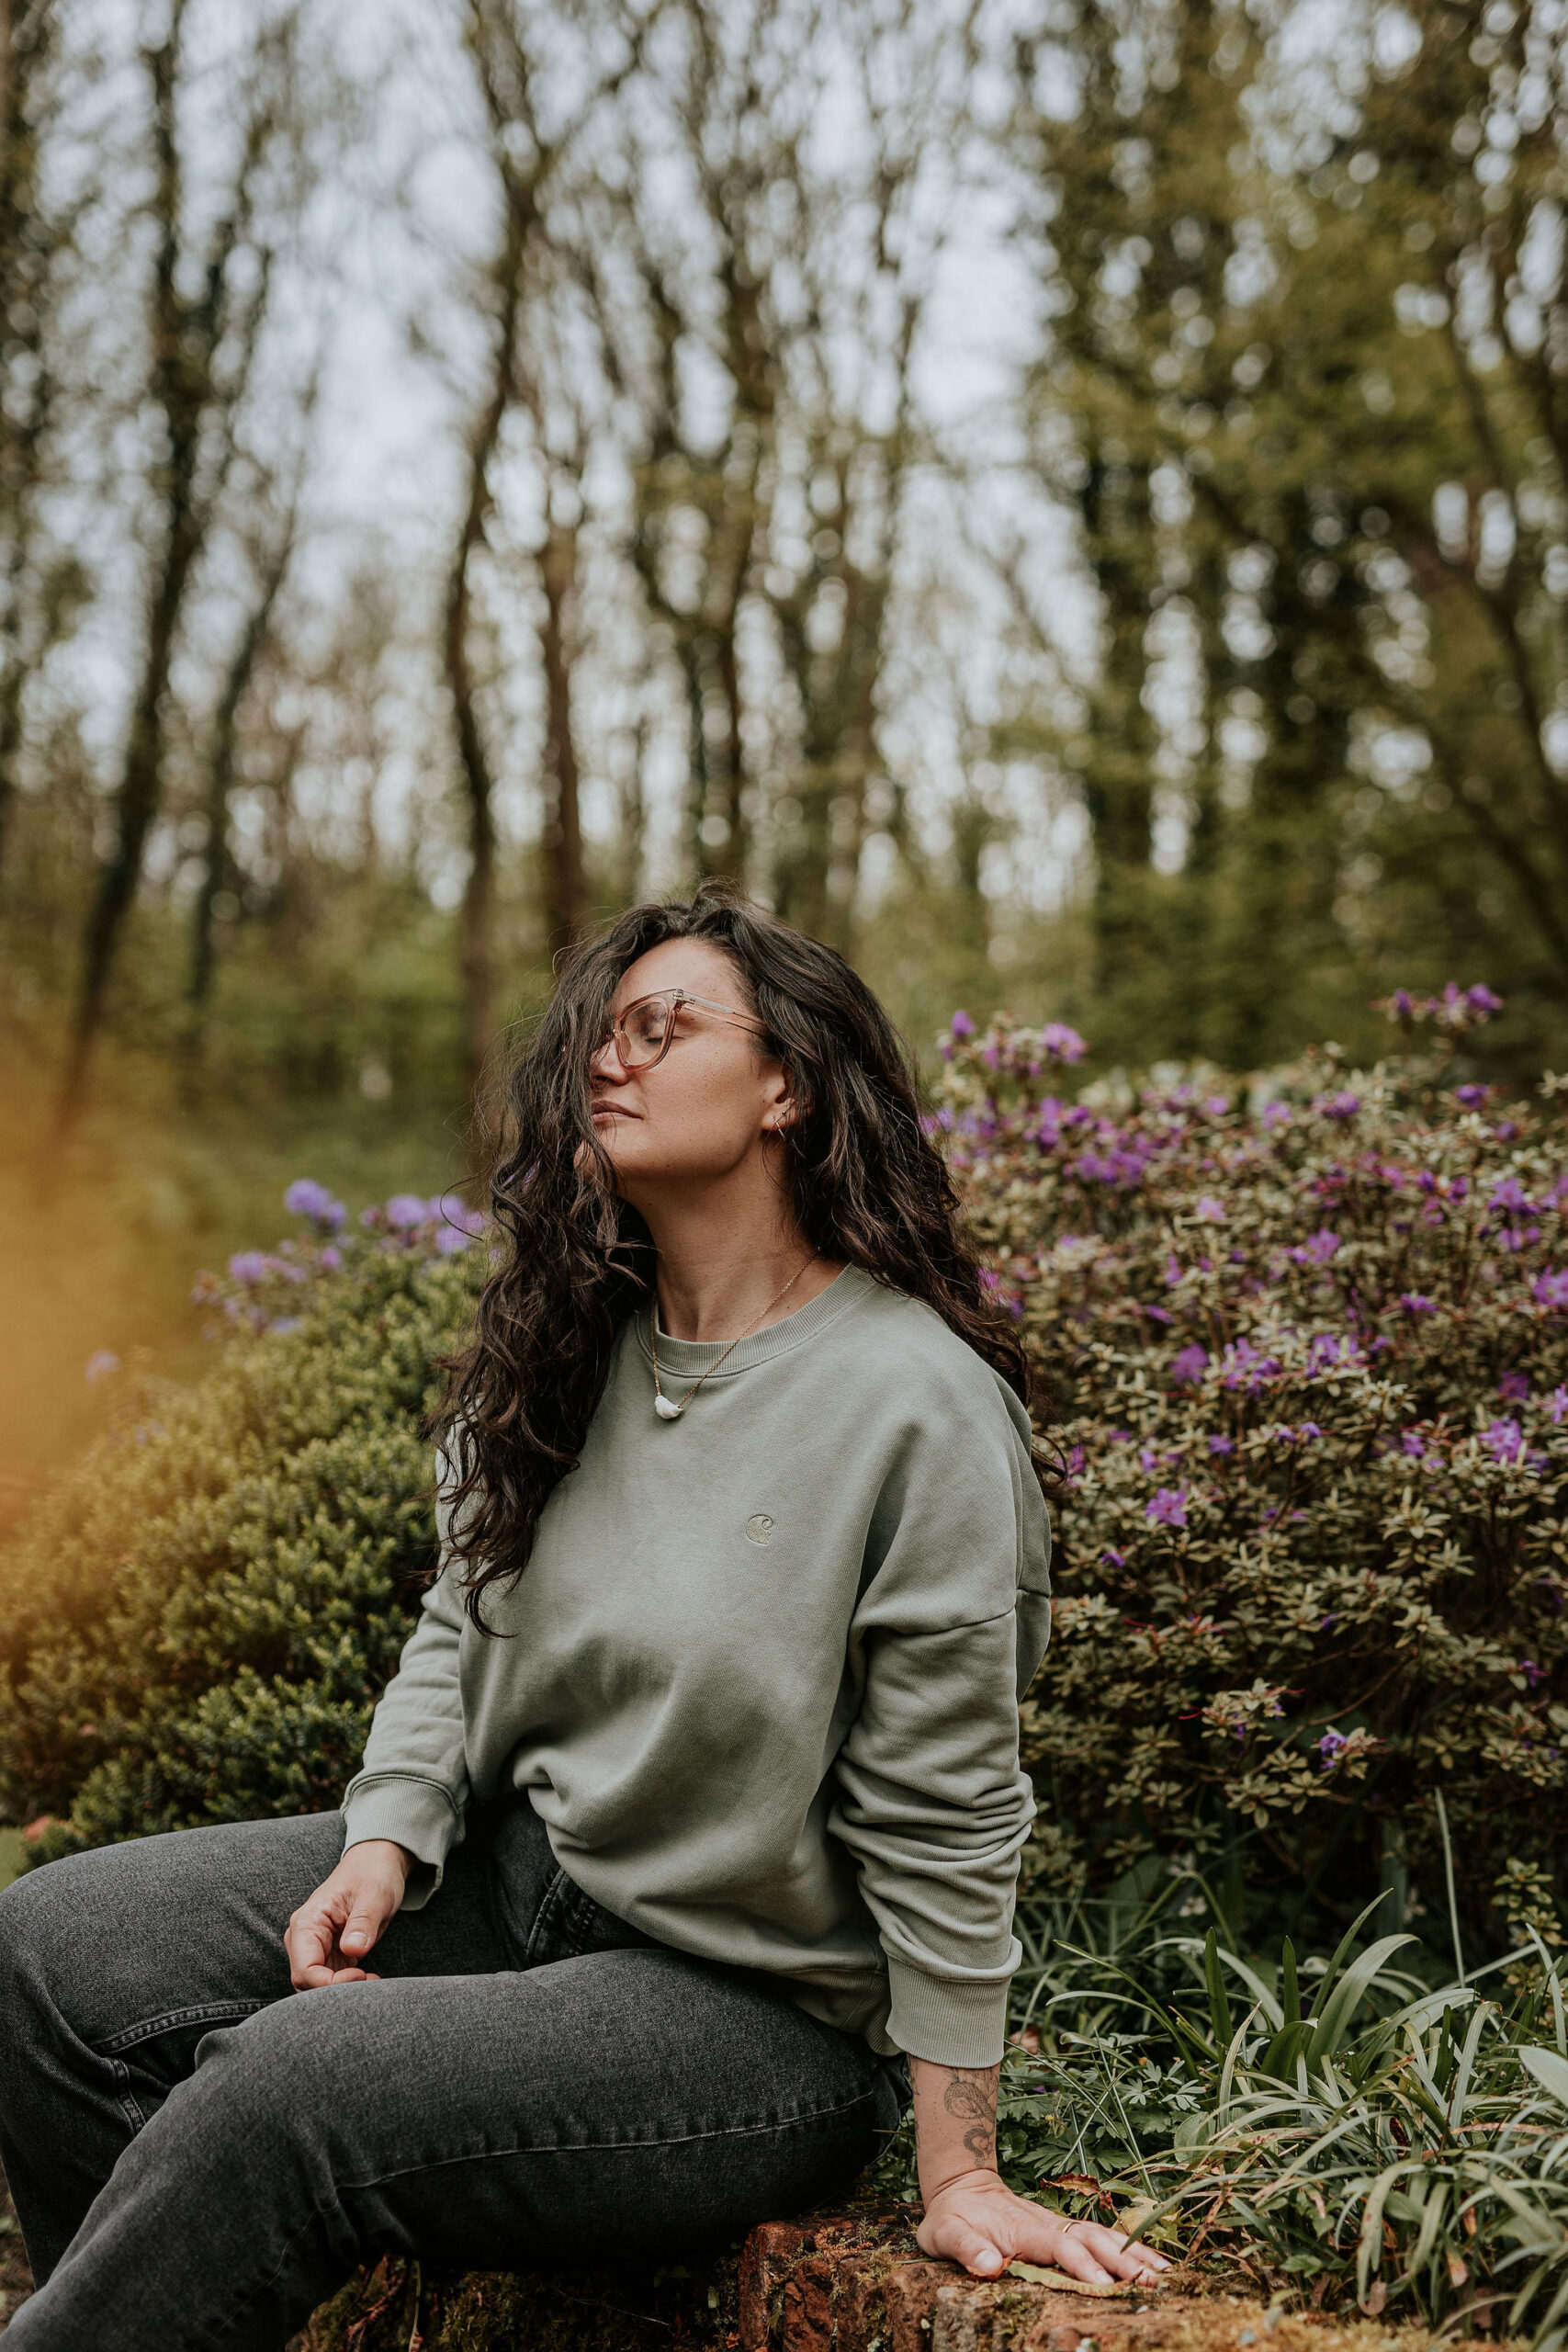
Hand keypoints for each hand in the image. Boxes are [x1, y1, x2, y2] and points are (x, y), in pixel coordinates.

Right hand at [284, 1838, 412, 1989]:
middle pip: (306, 1983)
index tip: (360, 1975)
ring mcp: (314, 1947)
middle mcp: (304, 1937)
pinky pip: (329, 1980)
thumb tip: (353, 1949)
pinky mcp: (328, 1953)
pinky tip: (368, 1977)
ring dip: (341, 1990)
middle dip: (336, 1991)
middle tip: (369, 1981)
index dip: (330, 1983)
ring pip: (316, 1985)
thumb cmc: (374, 1873)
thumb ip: (363, 1920)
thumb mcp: (376, 1893)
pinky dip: (347, 1985)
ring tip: (371, 1979)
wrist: (376, 1863)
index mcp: (307, 1922)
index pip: (305, 1970)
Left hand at [916, 2168, 1171, 2285]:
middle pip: (1092, 2240)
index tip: (1104, 2286)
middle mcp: (1048, 2225)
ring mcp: (1059, 2226)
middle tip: (1151, 2284)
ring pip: (1103, 2237)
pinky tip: (1153, 2264)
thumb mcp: (945, 2234)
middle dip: (1122, 2261)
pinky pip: (1102, 2239)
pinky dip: (1129, 2249)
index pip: (1059, 2247)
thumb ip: (967, 2248)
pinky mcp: (1065, 2231)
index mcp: (1023, 2230)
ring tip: (1164, 2275)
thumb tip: (989, 2264)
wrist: (961, 2188)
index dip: (1082, 2265)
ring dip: (1133, 2254)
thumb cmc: (952, 2218)